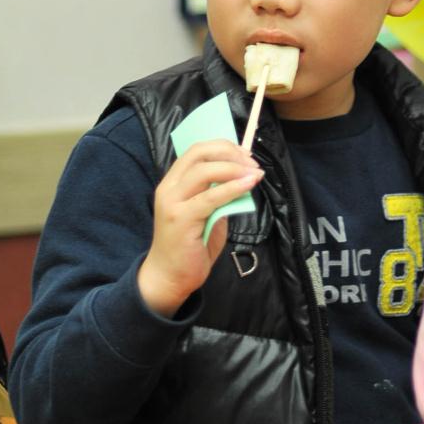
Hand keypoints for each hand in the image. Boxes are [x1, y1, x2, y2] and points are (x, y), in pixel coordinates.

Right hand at [138, 139, 263, 315]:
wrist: (169, 277)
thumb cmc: (190, 246)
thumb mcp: (207, 214)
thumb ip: (217, 195)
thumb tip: (242, 179)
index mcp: (173, 182)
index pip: (196, 150)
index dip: (223, 147)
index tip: (246, 154)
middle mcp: (169, 187)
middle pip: (199, 154)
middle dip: (230, 153)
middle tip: (252, 163)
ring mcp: (172, 202)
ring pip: (204, 170)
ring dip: (234, 168)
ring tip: (255, 173)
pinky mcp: (181, 218)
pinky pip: (211, 197)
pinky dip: (233, 187)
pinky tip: (249, 184)